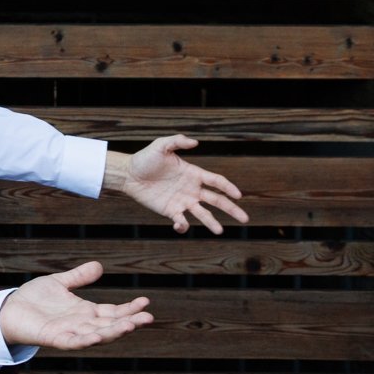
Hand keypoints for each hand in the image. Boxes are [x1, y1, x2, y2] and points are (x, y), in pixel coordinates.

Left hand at [0, 261, 151, 350]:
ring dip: (114, 332)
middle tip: (149, 318)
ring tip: (130, 326)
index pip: (113, 311)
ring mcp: (70, 332)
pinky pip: (73, 342)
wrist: (10, 309)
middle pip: (111, 324)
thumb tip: (99, 266)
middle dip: (130, 322)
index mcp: (86, 311)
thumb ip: (78, 277)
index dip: (129, 308)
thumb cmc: (34, 298)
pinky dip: (86, 340)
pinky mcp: (55, 339)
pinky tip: (98, 336)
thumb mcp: (59, 283)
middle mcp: (82, 324)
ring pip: (97, 334)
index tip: (146, 302)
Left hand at [108, 135, 249, 234]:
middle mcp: (192, 189)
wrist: (129, 174)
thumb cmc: (145, 158)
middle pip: (217, 200)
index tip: (238, 195)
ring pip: (203, 214)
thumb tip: (196, 142)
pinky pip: (181, 221)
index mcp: (193, 174)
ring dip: (211, 222)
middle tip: (245, 219)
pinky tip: (180, 225)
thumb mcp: (161, 146)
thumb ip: (177, 141)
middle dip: (231, 209)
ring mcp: (182, 201)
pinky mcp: (170, 211)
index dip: (228, 187)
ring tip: (219, 231)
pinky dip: (183, 226)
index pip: (216, 181)